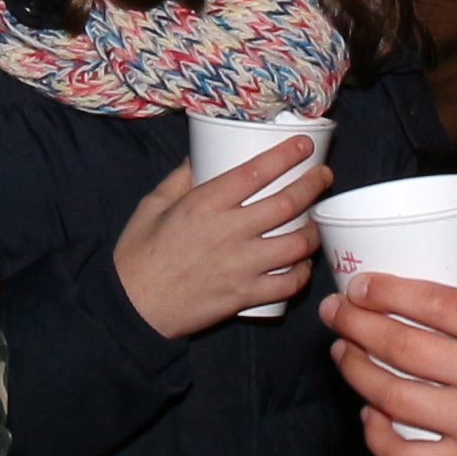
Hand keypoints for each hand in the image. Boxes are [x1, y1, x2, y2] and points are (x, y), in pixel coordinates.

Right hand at [117, 141, 328, 335]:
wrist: (133, 309)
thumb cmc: (138, 256)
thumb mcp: (152, 206)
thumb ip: (178, 179)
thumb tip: (199, 155)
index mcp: (205, 204)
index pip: (256, 172)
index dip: (286, 155)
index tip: (304, 146)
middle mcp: (229, 231)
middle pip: (287, 203)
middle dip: (313, 185)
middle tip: (323, 176)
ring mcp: (241, 266)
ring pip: (296, 244)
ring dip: (313, 230)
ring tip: (315, 222)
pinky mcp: (245, 296)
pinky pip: (288, 283)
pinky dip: (302, 272)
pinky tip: (302, 265)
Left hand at [324, 272, 456, 455]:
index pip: (435, 303)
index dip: (388, 291)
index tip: (361, 285)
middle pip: (402, 347)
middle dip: (356, 325)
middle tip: (336, 312)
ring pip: (394, 398)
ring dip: (356, 373)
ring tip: (342, 354)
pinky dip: (378, 437)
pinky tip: (369, 416)